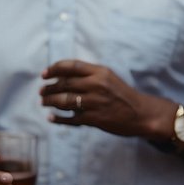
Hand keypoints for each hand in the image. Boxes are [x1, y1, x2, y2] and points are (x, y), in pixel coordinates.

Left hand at [40, 59, 169, 138]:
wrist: (142, 114)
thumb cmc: (121, 94)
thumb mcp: (107, 78)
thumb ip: (87, 75)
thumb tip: (59, 76)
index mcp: (100, 72)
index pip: (71, 66)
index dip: (54, 69)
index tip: (44, 74)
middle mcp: (97, 85)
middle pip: (64, 84)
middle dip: (49, 88)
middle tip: (41, 91)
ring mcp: (95, 102)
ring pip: (64, 101)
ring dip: (50, 101)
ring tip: (43, 102)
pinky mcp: (95, 118)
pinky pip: (71, 118)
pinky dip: (58, 118)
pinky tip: (51, 118)